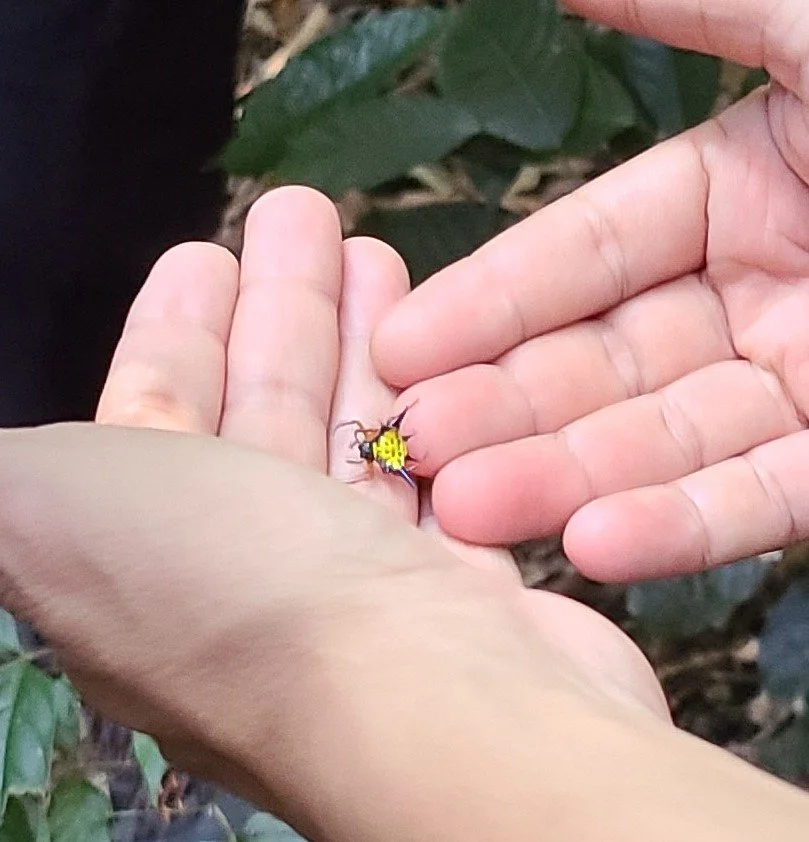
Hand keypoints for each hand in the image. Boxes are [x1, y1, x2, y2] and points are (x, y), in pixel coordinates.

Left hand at [0, 188, 664, 837]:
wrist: (426, 711)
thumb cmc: (237, 588)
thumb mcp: (48, 512)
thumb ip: (11, 482)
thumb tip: (7, 457)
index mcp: (139, 556)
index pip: (152, 416)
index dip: (174, 335)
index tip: (206, 254)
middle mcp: (246, 573)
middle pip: (260, 409)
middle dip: (279, 309)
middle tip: (308, 217)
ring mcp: (357, 582)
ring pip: (350, 435)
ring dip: (359, 342)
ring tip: (378, 254)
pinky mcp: (451, 584)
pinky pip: (430, 476)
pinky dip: (431, 413)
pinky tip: (447, 351)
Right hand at [372, 0, 808, 581]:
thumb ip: (701, 7)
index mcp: (744, 190)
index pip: (583, 254)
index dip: (487, 300)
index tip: (400, 343)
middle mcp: (760, 295)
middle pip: (601, 361)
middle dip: (502, 406)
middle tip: (408, 444)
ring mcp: (804, 386)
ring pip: (660, 442)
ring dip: (562, 478)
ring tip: (463, 506)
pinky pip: (759, 496)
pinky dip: (677, 522)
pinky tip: (591, 542)